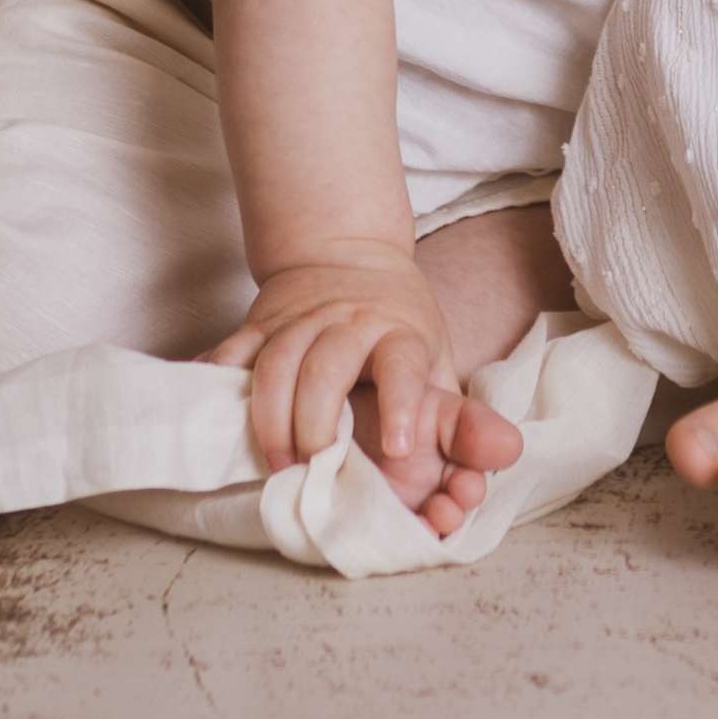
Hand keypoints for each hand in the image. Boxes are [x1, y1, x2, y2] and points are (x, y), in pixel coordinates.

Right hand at [206, 250, 456, 479]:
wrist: (345, 251)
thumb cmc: (397, 327)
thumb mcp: (439, 360)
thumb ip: (463, 415)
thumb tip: (506, 454)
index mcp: (400, 331)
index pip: (403, 364)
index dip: (402, 404)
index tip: (398, 449)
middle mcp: (350, 320)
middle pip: (327, 366)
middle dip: (317, 422)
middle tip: (314, 467)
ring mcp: (299, 318)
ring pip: (276, 362)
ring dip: (270, 417)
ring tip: (275, 462)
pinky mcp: (259, 323)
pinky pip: (232, 353)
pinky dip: (218, 384)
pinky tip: (211, 417)